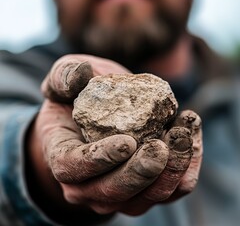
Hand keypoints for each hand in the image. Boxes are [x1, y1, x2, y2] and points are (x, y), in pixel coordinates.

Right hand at [28, 55, 202, 221]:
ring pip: (149, 196)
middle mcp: (88, 184)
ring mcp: (120, 191)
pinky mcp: (146, 188)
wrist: (97, 115)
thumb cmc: (77, 99)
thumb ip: (63, 76)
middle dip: (142, 172)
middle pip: (114, 191)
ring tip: (184, 132)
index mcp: (62, 158)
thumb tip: (79, 75)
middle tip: (162, 144)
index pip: (73, 167)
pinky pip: (171, 189)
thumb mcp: (62, 80)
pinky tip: (191, 136)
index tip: (127, 142)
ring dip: (171, 169)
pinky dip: (186, 167)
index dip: (99, 159)